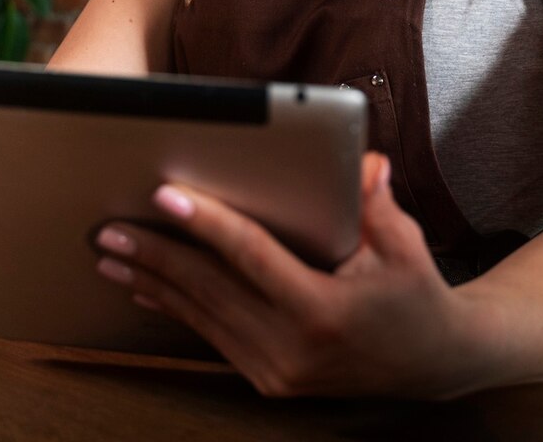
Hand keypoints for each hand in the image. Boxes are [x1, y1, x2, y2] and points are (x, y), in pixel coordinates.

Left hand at [93, 153, 486, 398]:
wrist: (434, 365)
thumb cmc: (417, 296)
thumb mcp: (405, 248)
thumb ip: (377, 205)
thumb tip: (365, 161)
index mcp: (324, 313)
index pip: (252, 258)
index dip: (207, 224)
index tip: (165, 196)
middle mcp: (293, 350)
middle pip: (210, 289)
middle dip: (155, 254)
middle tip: (108, 227)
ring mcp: (276, 372)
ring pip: (201, 316)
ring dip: (151, 282)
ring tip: (110, 253)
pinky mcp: (267, 380)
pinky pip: (210, 336)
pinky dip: (175, 309)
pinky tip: (143, 288)